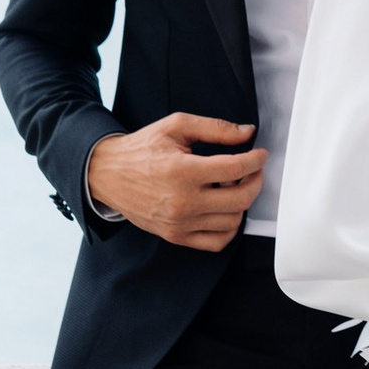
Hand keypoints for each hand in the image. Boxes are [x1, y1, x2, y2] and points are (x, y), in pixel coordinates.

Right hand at [85, 113, 266, 252]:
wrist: (108, 174)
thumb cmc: (141, 149)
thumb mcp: (176, 126)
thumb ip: (215, 128)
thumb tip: (247, 133)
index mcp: (182, 171)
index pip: (235, 168)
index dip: (255, 160)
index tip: (259, 155)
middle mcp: (182, 201)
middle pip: (240, 199)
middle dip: (256, 181)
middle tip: (253, 170)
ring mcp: (179, 223)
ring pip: (232, 221)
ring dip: (242, 203)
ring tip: (232, 186)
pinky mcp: (176, 236)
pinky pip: (217, 242)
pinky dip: (229, 228)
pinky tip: (224, 209)